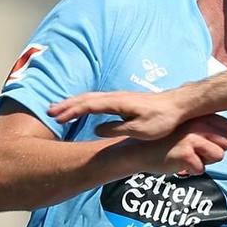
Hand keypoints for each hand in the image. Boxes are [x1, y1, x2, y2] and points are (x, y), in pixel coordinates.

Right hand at [52, 88, 195, 141]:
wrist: (178, 105)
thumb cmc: (162, 119)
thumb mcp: (140, 130)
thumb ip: (116, 129)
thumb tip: (96, 129)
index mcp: (117, 103)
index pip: (88, 106)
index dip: (71, 112)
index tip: (57, 118)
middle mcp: (114, 97)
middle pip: (84, 99)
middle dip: (66, 105)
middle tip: (48, 112)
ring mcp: (118, 97)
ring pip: (89, 98)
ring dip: (73, 103)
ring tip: (58, 110)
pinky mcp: (121, 101)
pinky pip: (96, 100)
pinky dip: (83, 103)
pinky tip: (80, 108)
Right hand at [144, 114, 226, 177]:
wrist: (139, 151)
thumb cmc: (166, 142)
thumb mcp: (187, 129)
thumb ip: (206, 129)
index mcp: (200, 116)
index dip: (220, 140)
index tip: (204, 143)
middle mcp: (198, 124)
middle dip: (214, 152)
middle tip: (195, 152)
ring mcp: (192, 138)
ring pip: (219, 156)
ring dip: (205, 161)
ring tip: (188, 157)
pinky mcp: (186, 153)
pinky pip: (202, 169)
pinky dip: (191, 171)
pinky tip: (179, 164)